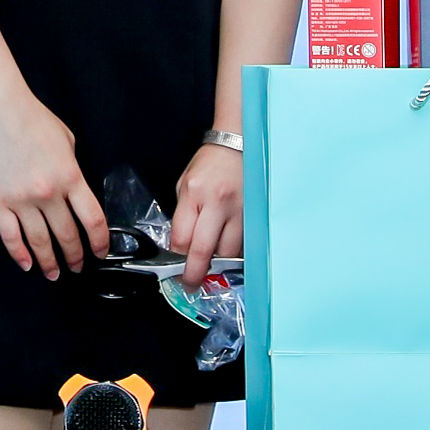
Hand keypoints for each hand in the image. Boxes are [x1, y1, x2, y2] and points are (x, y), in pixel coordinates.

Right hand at [0, 88, 106, 279]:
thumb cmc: (35, 119)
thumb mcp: (68, 141)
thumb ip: (74, 170)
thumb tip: (75, 194)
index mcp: (71, 177)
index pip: (93, 220)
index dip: (100, 242)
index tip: (100, 252)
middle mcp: (49, 193)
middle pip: (67, 236)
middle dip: (75, 256)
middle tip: (77, 266)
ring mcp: (22, 199)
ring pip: (40, 242)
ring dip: (50, 262)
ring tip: (54, 273)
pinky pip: (10, 236)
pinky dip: (19, 254)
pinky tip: (27, 264)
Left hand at [166, 139, 241, 286]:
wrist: (237, 145)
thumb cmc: (208, 164)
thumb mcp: (185, 185)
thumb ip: (183, 214)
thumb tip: (181, 245)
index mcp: (194, 194)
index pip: (182, 237)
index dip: (177, 256)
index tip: (175, 267)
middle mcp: (217, 203)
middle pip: (205, 250)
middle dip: (195, 272)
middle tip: (191, 284)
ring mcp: (239, 210)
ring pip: (228, 252)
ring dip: (219, 263)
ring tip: (212, 265)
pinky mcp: (254, 214)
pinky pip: (244, 244)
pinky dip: (235, 253)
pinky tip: (229, 253)